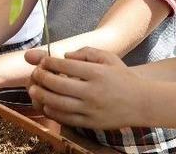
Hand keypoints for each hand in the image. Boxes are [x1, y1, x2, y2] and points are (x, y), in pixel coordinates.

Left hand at [27, 47, 143, 129]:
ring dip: (42, 95)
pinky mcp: (90, 123)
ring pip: (58, 103)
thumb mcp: (109, 58)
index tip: (43, 61)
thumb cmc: (123, 78)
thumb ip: (86, 52)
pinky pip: (65, 118)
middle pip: (57, 84)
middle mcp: (92, 91)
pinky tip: (47, 105)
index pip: (65, 66)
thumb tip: (65, 55)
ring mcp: (90, 109)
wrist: (142, 103)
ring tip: (34, 89)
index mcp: (97, 73)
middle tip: (35, 74)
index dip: (49, 62)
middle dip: (41, 78)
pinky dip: (52, 111)